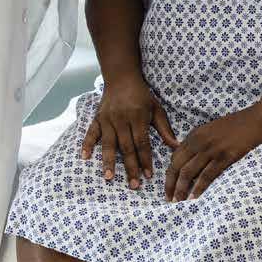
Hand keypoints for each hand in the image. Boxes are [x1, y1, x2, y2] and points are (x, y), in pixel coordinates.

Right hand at [81, 74, 178, 188]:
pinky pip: (91, 132)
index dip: (145, 160)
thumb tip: (177, 147)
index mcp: (138, 117)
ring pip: (108, 144)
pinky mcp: (97, 118)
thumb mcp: (157, 109)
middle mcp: (122, 120)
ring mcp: (108, 119)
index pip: (142, 143)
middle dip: (130, 167)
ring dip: (108, 161)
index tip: (148, 176)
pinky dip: (87, 144)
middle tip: (134, 185)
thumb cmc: (142, 95)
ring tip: (108, 178)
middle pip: (126, 147)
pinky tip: (84, 157)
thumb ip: (165, 129)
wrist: (122, 76)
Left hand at [165, 106, 261, 201]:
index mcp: (194, 135)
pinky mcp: (224, 157)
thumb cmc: (233, 126)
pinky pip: (207, 175)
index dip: (169, 174)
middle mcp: (198, 142)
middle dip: (171, 184)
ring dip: (181, 189)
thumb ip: (196, 143)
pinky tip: (194, 198)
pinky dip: (198, 188)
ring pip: (189, 172)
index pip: (175, 157)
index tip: (168, 187)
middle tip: (168, 199)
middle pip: (177, 165)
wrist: (253, 121)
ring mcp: (211, 150)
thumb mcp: (209, 130)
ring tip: (178, 202)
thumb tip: (186, 160)